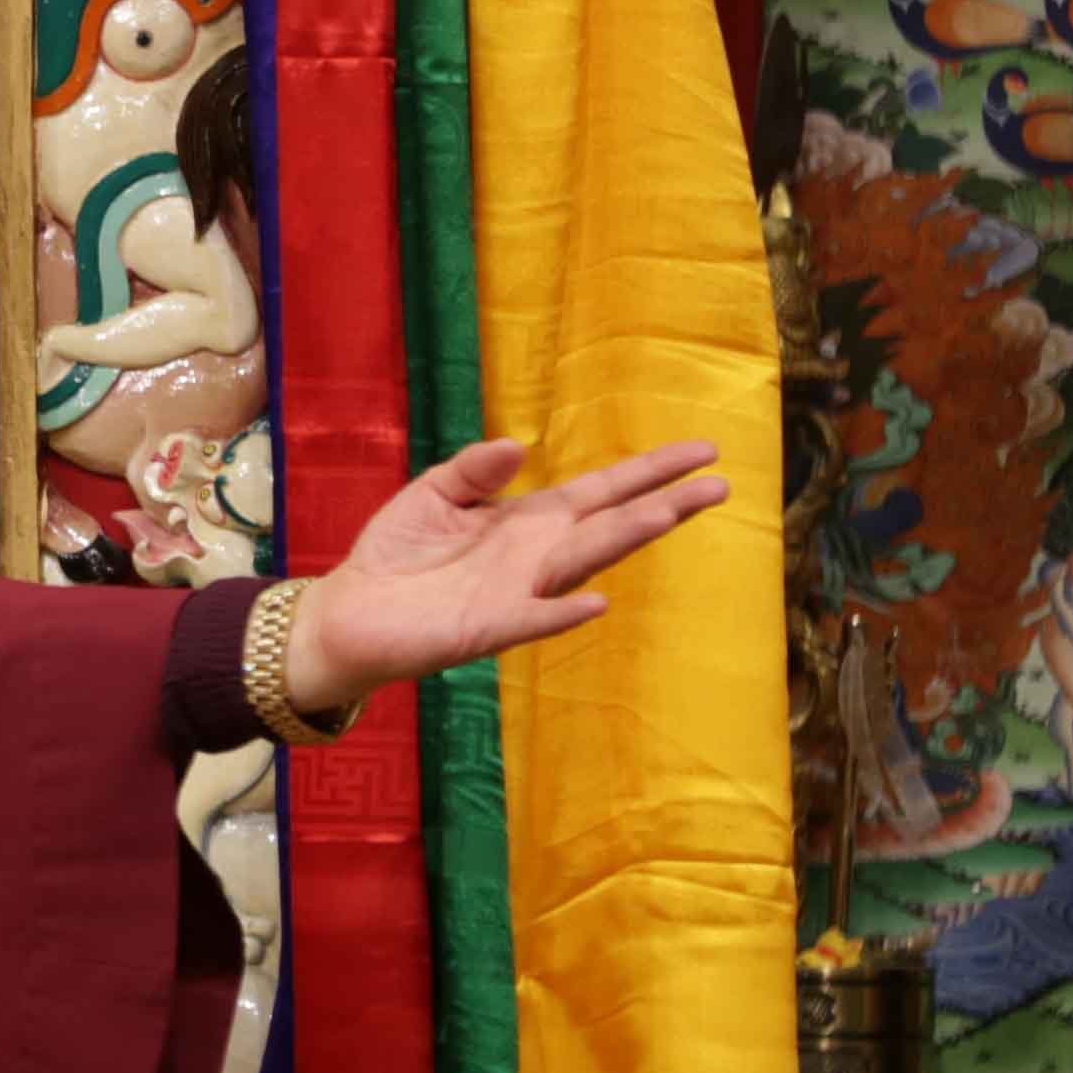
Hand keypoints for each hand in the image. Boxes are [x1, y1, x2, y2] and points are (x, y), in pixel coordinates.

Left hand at [282, 437, 729, 717]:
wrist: (351, 612)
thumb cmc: (398, 554)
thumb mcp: (434, 493)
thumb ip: (474, 470)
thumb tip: (517, 445)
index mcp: (530, 521)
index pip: (603, 491)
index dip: (650, 472)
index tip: (703, 453)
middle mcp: (537, 556)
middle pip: (613, 525)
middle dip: (664, 504)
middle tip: (720, 485)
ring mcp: (519, 592)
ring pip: (584, 563)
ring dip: (625, 540)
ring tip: (671, 514)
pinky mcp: (488, 627)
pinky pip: (533, 619)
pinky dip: (562, 611)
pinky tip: (597, 600)